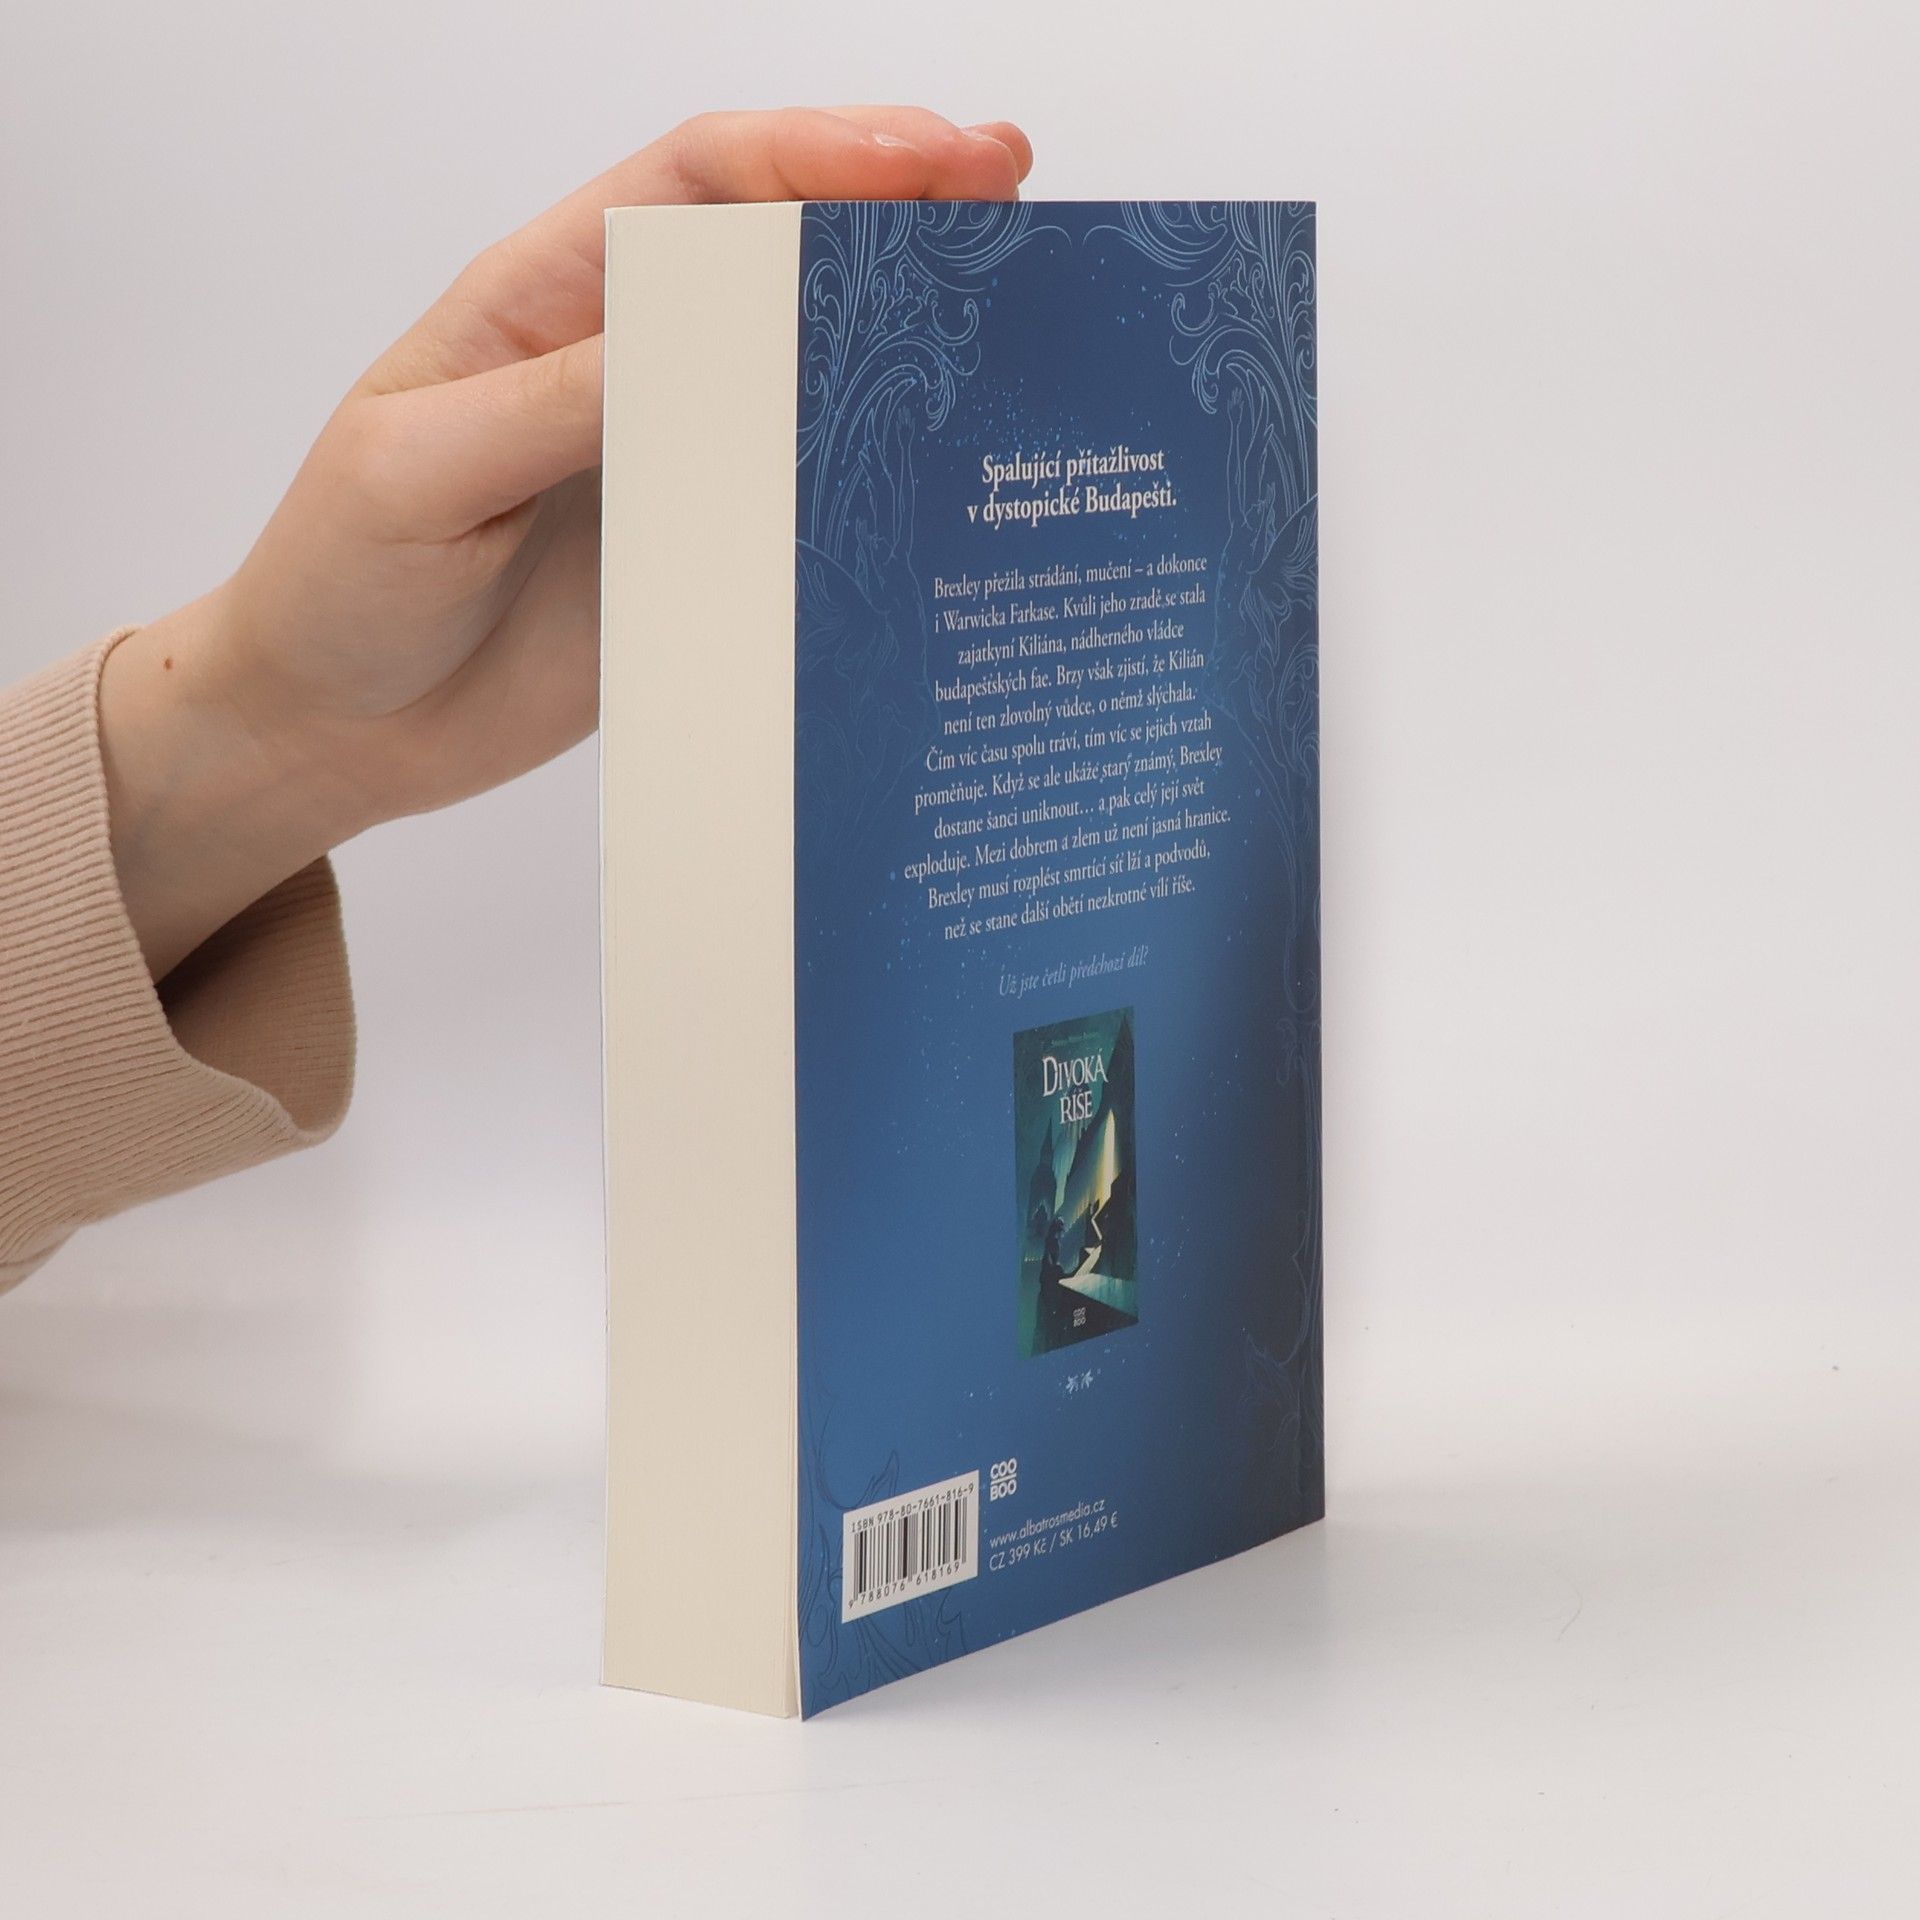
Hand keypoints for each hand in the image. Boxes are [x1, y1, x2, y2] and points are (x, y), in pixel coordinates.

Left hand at [99, 107, 1033, 979]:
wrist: (339, 731)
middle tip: (1013, 199)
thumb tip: (693, 343)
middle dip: (900, 214)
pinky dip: (877, 484)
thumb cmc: (342, 583)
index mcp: (549, 302)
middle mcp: (629, 368)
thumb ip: (551, 405)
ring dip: (906, 343)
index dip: (819, 152)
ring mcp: (675, 466)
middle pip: (781, 259)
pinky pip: (801, 509)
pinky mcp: (701, 562)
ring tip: (1015, 316)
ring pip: (810, 378)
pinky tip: (945, 476)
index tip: (932, 157)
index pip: (699, 187)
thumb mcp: (418, 473)